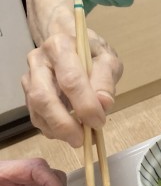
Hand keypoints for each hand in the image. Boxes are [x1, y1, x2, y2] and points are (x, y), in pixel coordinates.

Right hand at [23, 0, 122, 146]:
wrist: (70, 45)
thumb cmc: (91, 53)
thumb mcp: (108, 59)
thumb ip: (106, 80)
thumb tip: (103, 104)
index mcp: (60, 46)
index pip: (71, 80)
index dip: (85, 105)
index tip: (99, 122)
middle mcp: (39, 60)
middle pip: (44, 97)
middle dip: (64, 124)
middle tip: (82, 140)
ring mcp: (29, 77)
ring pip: (36, 109)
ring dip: (57, 130)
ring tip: (79, 138)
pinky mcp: (28, 93)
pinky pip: (36, 116)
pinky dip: (52, 129)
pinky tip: (68, 132)